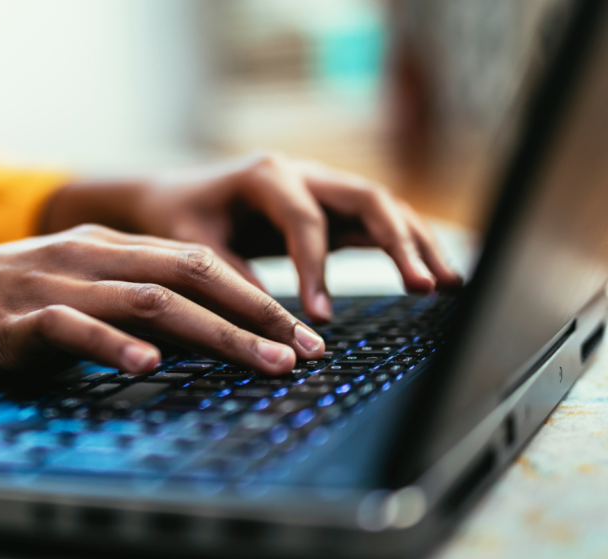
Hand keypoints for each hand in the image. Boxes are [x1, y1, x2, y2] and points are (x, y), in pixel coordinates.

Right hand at [0, 224, 324, 374]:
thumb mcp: (61, 290)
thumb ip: (115, 304)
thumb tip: (179, 344)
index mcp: (102, 246)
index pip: (196, 261)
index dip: (253, 294)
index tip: (296, 330)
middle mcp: (88, 255)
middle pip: (190, 275)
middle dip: (256, 313)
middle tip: (303, 349)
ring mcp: (53, 284)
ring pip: (151, 301)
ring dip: (215, 334)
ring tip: (262, 362)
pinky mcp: (17, 319)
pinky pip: (75, 329)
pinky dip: (116, 347)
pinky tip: (150, 367)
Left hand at [44, 153, 461, 321]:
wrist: (173, 195)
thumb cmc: (178, 217)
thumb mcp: (190, 245)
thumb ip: (226, 274)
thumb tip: (266, 320)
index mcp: (266, 175)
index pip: (306, 220)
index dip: (317, 267)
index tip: (320, 316)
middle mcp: (303, 173)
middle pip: (366, 198)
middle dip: (398, 243)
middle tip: (424, 287)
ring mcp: (322, 187)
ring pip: (383, 207)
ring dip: (417, 243)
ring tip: (450, 284)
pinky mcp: (331, 208)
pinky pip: (377, 222)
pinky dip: (406, 247)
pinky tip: (435, 276)